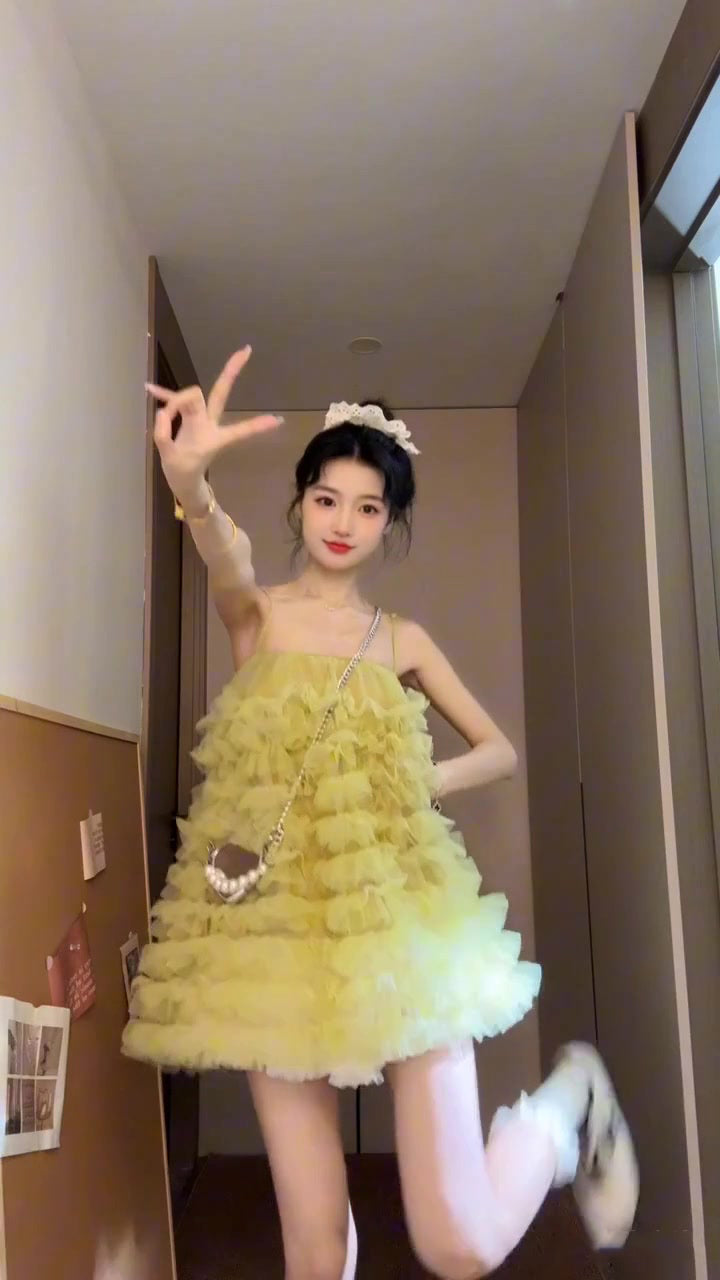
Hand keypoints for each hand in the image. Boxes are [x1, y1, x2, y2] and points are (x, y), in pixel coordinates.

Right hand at [145, 346, 281, 500]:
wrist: (182, 481)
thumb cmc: (182, 472)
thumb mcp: (170, 458)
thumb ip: (163, 434)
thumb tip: (163, 410)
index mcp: (212, 438)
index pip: (238, 430)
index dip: (256, 426)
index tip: (278, 420)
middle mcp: (209, 423)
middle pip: (220, 393)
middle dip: (231, 372)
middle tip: (247, 350)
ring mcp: (199, 418)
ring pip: (192, 396)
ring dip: (173, 396)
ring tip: (151, 393)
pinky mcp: (187, 417)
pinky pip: (175, 402)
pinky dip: (164, 395)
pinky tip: (150, 389)